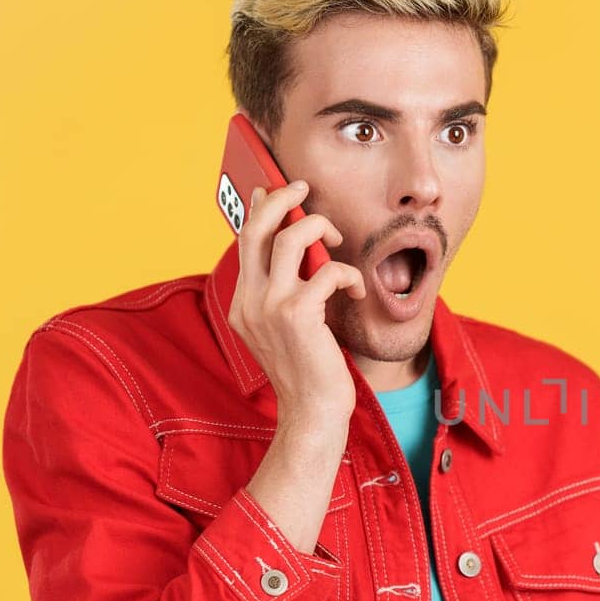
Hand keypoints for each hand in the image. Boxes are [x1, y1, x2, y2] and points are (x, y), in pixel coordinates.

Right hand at [226, 180, 366, 429]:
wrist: (312, 413)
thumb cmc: (308, 372)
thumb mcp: (285, 328)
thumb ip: (284, 293)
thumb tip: (298, 253)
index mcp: (242, 303)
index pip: (245, 241)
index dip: (259, 209)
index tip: (271, 188)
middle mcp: (249, 301)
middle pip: (257, 229)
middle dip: (281, 198)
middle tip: (304, 187)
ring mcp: (270, 307)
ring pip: (289, 238)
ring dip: (318, 228)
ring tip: (337, 239)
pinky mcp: (297, 315)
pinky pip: (328, 272)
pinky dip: (348, 274)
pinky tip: (356, 290)